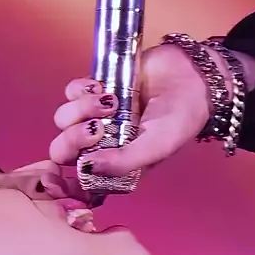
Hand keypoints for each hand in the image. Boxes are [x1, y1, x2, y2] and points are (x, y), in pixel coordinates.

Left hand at [49, 43, 226, 176]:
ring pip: (64, 119)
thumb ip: (124, 162)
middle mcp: (102, 145)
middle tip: (97, 128)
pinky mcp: (94, 91)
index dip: (67, 175)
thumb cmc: (180, 119)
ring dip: (81, 109)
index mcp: (116, 165)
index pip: (79, 178)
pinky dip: (82, 89)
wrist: (190, 76)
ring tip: (110, 101)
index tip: (77, 163)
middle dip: (73, 139)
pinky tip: (103, 87)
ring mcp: (95, 117)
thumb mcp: (156, 147)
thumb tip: (85, 168)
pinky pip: (71, 92)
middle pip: (63, 149)